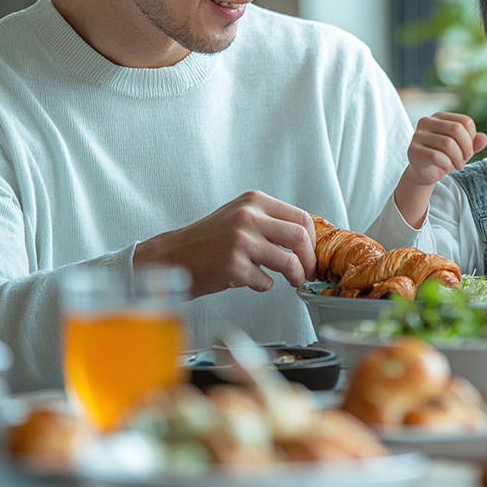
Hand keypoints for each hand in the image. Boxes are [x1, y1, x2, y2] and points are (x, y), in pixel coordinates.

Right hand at [133, 191, 315, 297]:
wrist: (173, 256)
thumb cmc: (209, 240)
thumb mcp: (241, 216)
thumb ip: (271, 221)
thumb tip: (307, 240)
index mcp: (254, 201)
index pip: (301, 217)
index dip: (312, 240)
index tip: (311, 253)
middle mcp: (248, 216)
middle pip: (300, 237)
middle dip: (309, 260)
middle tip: (308, 271)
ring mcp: (240, 241)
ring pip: (288, 262)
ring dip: (295, 276)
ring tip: (292, 281)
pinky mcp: (233, 266)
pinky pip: (265, 281)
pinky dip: (264, 285)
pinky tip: (252, 280)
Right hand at [395, 112, 486, 227]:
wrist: (424, 173)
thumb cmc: (444, 157)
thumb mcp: (462, 149)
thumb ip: (474, 143)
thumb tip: (484, 139)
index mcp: (440, 117)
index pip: (465, 121)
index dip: (472, 138)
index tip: (469, 150)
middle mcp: (426, 121)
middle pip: (456, 129)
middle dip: (466, 147)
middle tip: (465, 159)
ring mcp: (417, 135)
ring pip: (447, 143)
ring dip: (458, 158)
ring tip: (457, 165)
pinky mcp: (413, 150)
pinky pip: (436, 156)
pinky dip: (446, 164)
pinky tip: (446, 167)